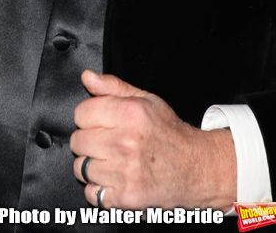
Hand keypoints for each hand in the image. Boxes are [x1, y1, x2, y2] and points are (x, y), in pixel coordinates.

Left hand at [70, 70, 235, 209]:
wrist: (196, 168)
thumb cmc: (169, 132)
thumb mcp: (146, 100)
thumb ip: (113, 87)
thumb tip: (87, 77)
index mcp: (130, 114)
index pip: (81, 113)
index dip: (88, 117)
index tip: (99, 122)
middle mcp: (126, 142)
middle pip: (78, 141)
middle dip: (88, 141)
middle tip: (105, 142)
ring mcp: (126, 172)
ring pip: (81, 168)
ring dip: (91, 166)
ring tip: (109, 161)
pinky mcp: (127, 197)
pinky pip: (92, 194)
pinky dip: (98, 189)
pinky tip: (113, 179)